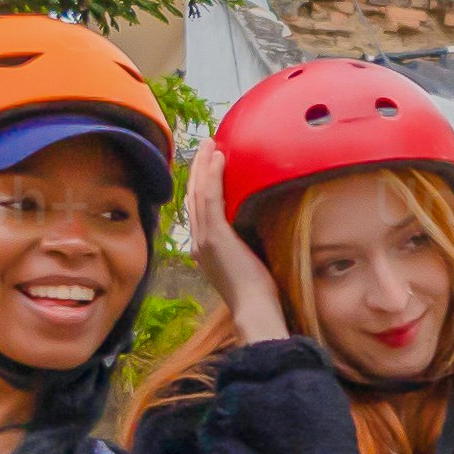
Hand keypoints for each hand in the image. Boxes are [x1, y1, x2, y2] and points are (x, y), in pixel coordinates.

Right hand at [184, 134, 288, 344]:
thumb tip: (260, 229)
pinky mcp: (215, 236)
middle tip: (204, 146)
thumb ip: (247, 245)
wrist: (254, 310)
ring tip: (209, 143)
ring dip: (203, 164)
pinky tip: (217, 157)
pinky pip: (210, 197)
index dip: (199, 185)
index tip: (206, 166)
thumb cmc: (258, 294)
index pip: (197, 209)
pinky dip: (212, 174)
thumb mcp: (250, 263)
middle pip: (192, 196)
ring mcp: (204, 238)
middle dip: (197, 169)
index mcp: (204, 249)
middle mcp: (198, 242)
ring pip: (197, 192)